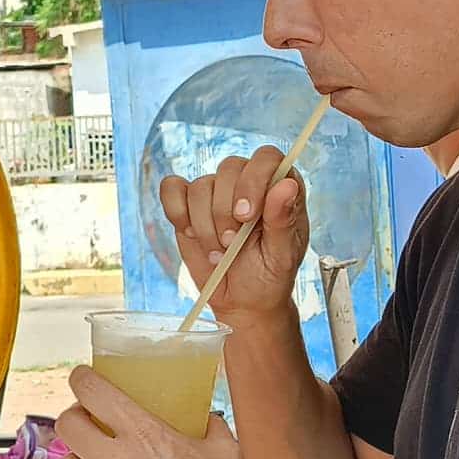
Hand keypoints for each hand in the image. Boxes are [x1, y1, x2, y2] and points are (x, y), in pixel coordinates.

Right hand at [160, 146, 307, 323]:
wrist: (242, 300)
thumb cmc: (269, 275)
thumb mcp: (282, 254)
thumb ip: (283, 219)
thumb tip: (286, 185)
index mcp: (279, 186)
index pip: (266, 158)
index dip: (253, 181)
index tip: (245, 216)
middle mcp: (248, 181)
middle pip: (229, 168)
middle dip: (225, 212)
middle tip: (232, 244)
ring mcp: (216, 191)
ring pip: (200, 186)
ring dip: (205, 225)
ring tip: (219, 252)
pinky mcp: (188, 203)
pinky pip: (172, 190)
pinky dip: (177, 213)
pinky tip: (191, 234)